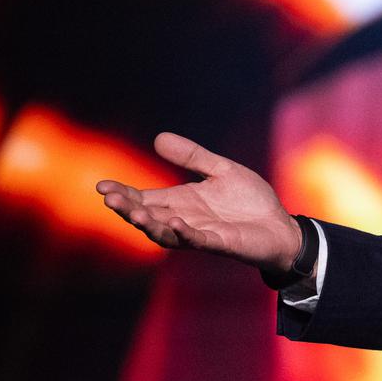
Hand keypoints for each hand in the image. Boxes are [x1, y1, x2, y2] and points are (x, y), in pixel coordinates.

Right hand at [98, 132, 302, 271]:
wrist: (281, 225)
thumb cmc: (251, 201)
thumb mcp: (221, 170)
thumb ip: (193, 157)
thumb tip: (159, 138)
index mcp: (182, 200)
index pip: (144, 198)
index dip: (123, 193)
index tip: (100, 185)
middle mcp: (185, 218)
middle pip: (148, 216)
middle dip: (128, 209)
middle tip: (109, 198)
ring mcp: (201, 233)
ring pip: (166, 232)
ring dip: (150, 224)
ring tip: (135, 213)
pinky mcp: (220, 243)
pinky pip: (198, 240)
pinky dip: (185, 233)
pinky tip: (176, 222)